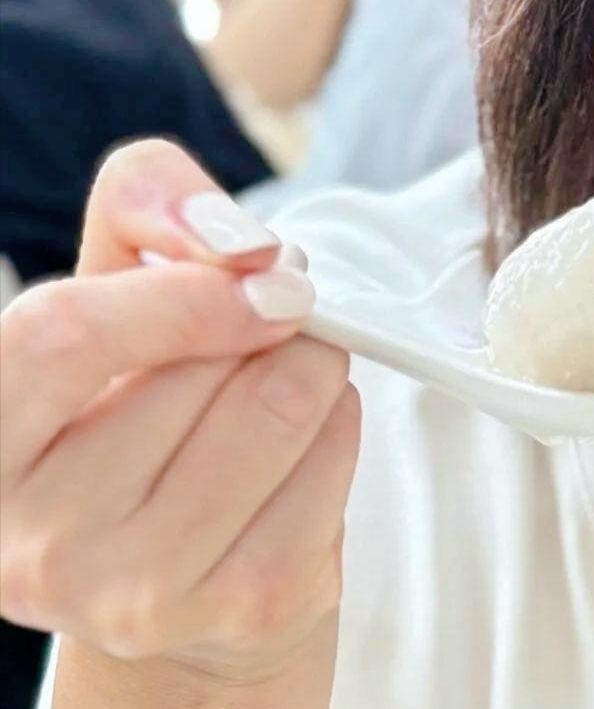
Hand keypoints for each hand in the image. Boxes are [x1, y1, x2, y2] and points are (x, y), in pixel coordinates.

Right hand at [0, 141, 357, 691]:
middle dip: (266, 318)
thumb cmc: (135, 397)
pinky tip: (296, 446)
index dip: (177, 287)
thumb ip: (143, 204)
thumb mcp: (109, 284)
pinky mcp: (242, 610)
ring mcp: (136, 591)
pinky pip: (335, 463)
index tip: (260, 261)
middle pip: (202, 370)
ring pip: (282, 410)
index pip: (62, 338)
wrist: (175, 561)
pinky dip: (340, 426)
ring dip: (311, 365)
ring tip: (276, 378)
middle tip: (269, 317)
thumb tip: (231, 235)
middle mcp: (34, 542)